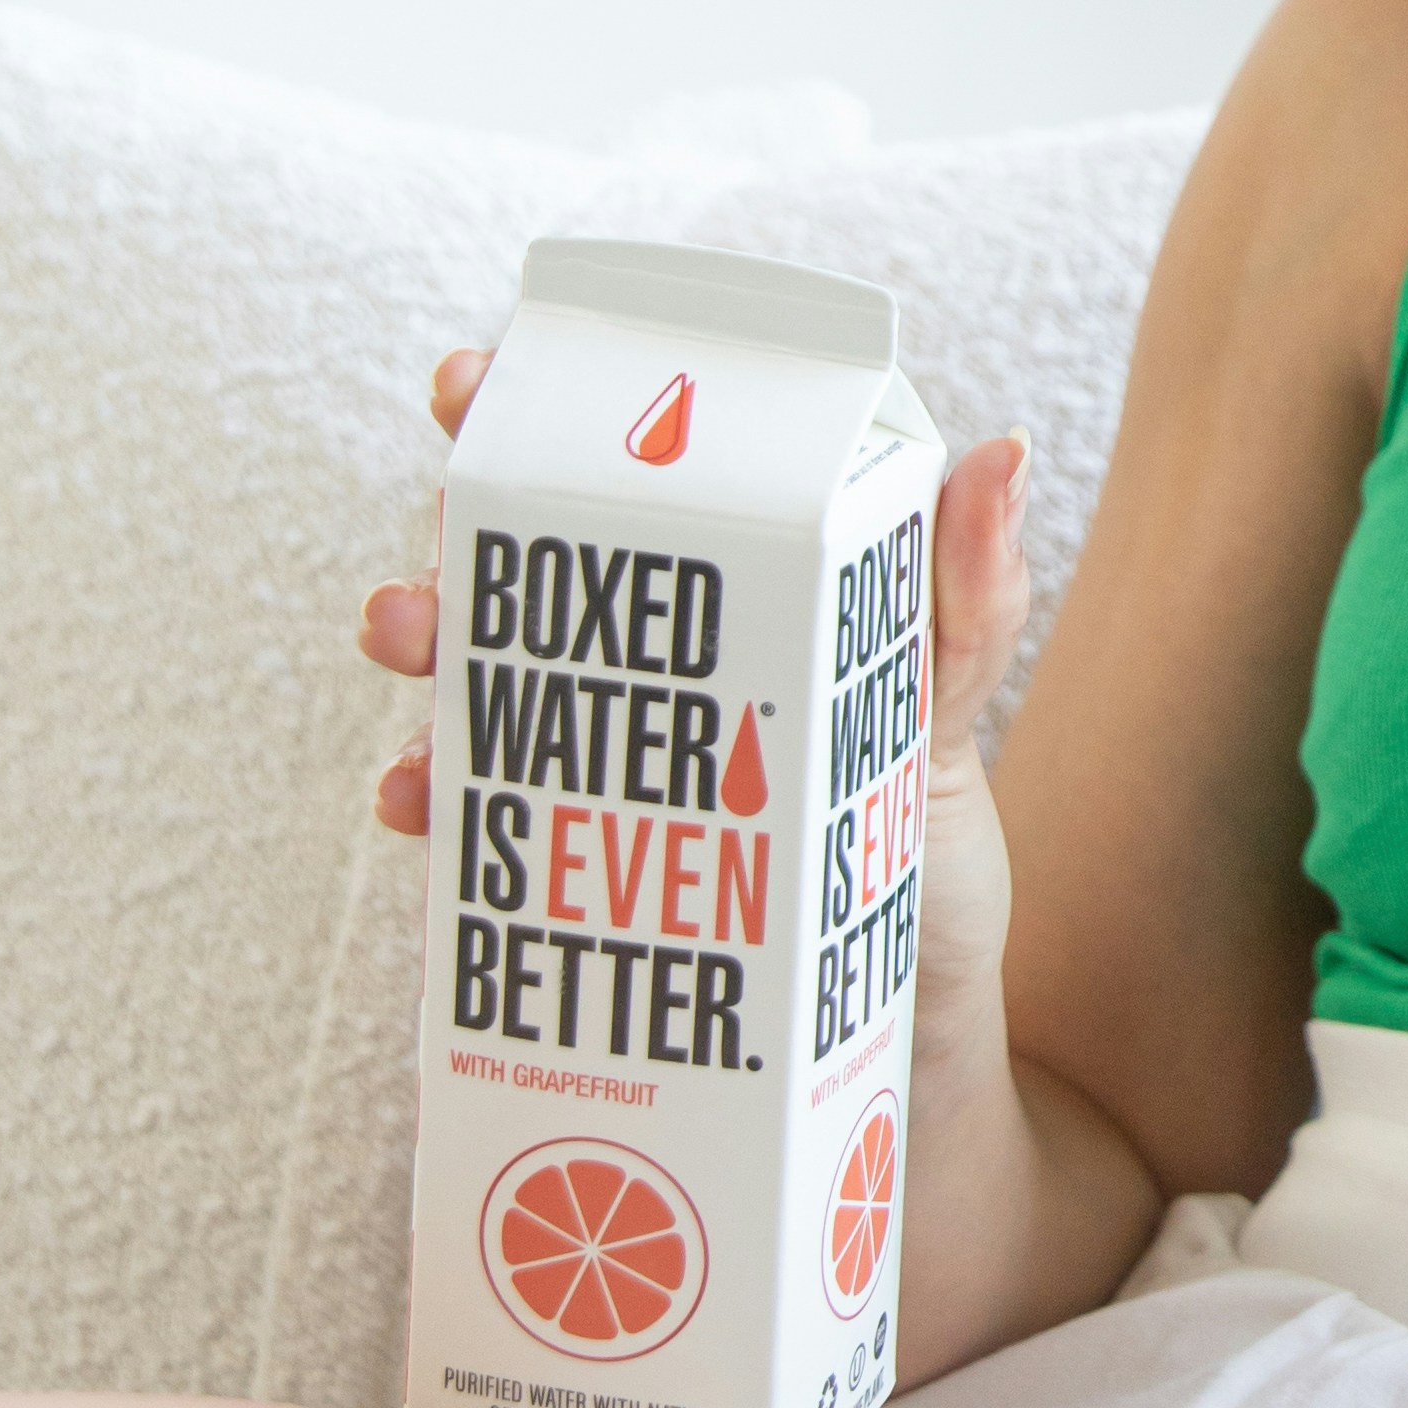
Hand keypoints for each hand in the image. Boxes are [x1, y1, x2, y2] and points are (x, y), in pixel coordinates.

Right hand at [360, 370, 1039, 1042]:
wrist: (899, 1025)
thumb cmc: (917, 846)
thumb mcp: (946, 709)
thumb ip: (966, 594)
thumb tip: (1004, 451)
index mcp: (720, 593)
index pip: (618, 476)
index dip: (531, 415)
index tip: (474, 382)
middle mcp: (635, 663)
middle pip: (517, 561)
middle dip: (455, 524)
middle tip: (437, 516)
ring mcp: (587, 757)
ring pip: (473, 671)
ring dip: (420, 638)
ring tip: (404, 633)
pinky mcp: (560, 859)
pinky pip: (469, 813)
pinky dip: (428, 794)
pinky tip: (415, 793)